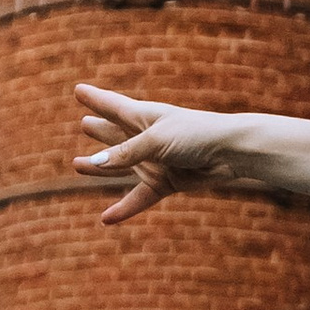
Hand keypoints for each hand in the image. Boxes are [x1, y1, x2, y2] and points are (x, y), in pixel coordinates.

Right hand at [71, 86, 235, 223]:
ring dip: (102, 167)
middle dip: (100, 129)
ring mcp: (155, 161)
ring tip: (78, 165)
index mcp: (144, 116)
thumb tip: (93, 164)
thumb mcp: (156, 140)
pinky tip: (106, 218)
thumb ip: (125, 153)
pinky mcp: (166, 182)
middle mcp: (147, 138)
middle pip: (116, 134)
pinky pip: (139, 197)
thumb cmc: (196, 135)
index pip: (112, 106)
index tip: (78, 90)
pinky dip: (124, 208)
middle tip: (84, 123)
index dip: (95, 99)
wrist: (231, 154)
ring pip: (122, 166)